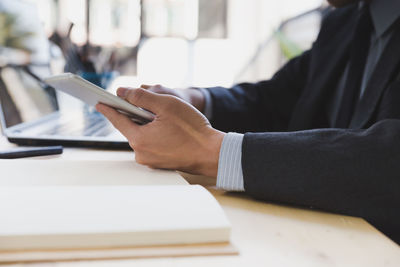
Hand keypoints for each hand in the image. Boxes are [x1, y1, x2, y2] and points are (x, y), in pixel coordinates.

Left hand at [96, 87, 224, 176]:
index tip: (99, 102)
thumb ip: (141, 97)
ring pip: (143, 136)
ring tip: (165, 118)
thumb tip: (122, 92)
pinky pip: (152, 144)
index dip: (108, 108)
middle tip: (146, 105)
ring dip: (149, 125)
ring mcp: (151, 161)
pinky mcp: (160, 163)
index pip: (117, 120)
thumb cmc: (193, 130)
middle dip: (136, 115)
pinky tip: (169, 129)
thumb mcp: (167, 106)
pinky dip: (156, 135)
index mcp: (139, 139)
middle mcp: (141, 154)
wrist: (212, 153)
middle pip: (131, 128)